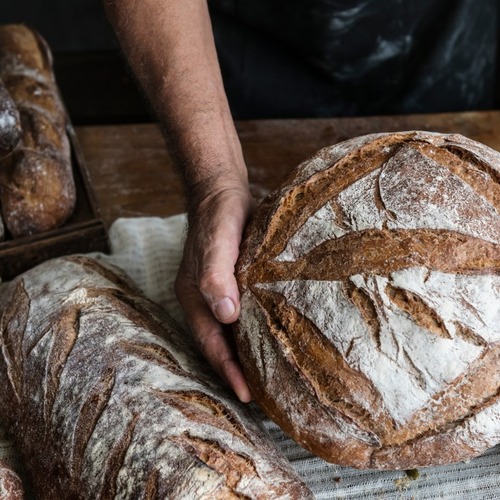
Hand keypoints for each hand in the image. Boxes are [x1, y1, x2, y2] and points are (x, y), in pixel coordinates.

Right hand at [175, 184, 254, 401]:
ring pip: (234, 332)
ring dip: (248, 353)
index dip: (228, 369)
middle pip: (221, 344)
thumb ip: (217, 275)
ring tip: (271, 376)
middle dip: (238, 370)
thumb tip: (226, 315)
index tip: (247, 395)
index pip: (211, 343)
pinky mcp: (238, 283)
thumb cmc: (218, 217)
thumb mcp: (217, 242)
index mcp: (195, 298)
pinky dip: (257, 330)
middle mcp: (207, 300)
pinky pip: (247, 314)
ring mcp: (222, 293)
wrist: (224, 193)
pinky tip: (275, 337)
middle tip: (264, 396)